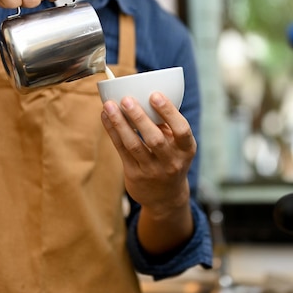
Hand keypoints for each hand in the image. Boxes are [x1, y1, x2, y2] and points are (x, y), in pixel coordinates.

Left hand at [101, 92, 195, 254]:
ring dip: (120, 123)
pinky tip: (106, 117)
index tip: (154, 95)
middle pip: (155, 139)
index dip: (168, 112)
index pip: (181, 130)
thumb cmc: (171, 158)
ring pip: (134, 145)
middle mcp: (171, 162)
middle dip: (139, 118)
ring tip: (109, 105)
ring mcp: (152, 171)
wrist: (165, 197)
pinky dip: (113, 131)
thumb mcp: (177, 145)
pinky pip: (121, 150)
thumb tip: (143, 95)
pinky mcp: (134, 175)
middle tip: (126, 99)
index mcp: (186, 150)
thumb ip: (166, 125)